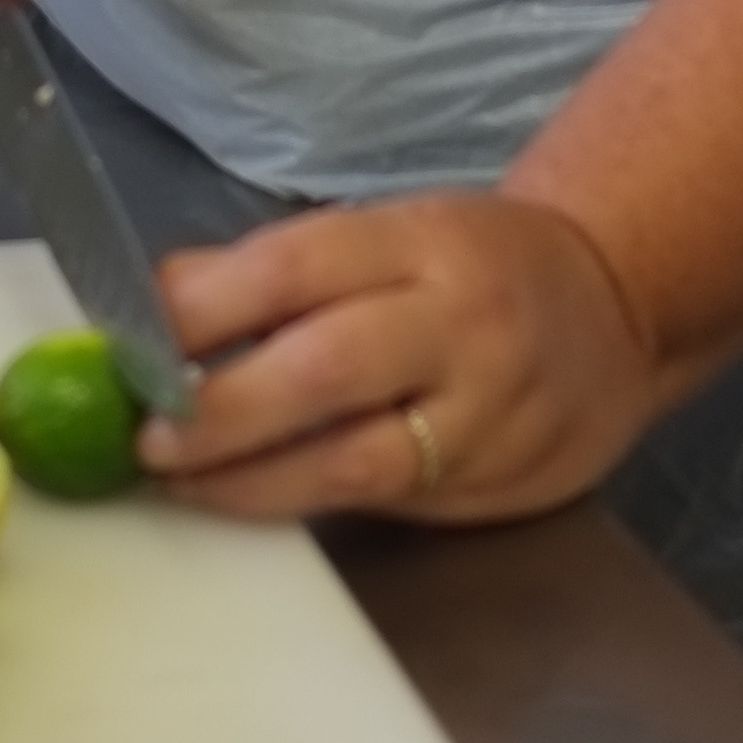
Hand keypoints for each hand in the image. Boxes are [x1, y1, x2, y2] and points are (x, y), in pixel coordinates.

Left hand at [140, 191, 664, 525]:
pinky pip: (392, 505)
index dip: (201, 310)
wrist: (614, 308)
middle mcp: (459, 324)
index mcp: (419, 242)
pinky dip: (311, 505)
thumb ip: (277, 270)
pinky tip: (255, 499)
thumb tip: (151, 301)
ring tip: (182, 483)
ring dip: (252, 481)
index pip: (294, 268)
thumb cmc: (471, 266)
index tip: (127, 340)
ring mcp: (487, 413)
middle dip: (220, 413)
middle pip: (323, 370)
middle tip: (145, 438)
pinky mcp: (497, 486)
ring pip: (357, 461)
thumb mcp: (386, 236)